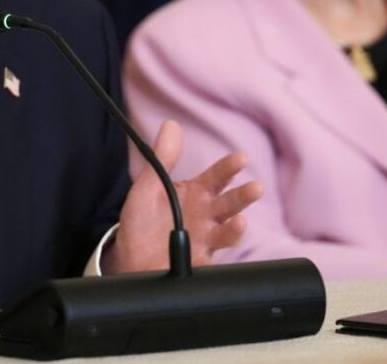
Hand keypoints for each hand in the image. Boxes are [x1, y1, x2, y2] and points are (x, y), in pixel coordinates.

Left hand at [104, 120, 262, 272]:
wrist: (130, 259)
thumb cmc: (143, 221)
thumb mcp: (148, 186)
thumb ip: (162, 158)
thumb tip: (170, 125)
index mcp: (197, 193)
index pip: (218, 177)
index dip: (229, 168)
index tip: (241, 159)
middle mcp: (206, 215)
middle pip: (230, 203)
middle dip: (243, 196)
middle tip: (256, 188)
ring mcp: (205, 239)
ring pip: (228, 231)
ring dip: (237, 227)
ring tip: (240, 220)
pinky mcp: (198, 261)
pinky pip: (212, 259)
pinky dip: (215, 257)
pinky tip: (215, 252)